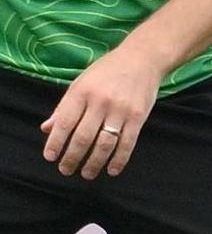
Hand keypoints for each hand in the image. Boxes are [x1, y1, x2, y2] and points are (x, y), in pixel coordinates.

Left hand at [41, 45, 164, 179]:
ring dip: (94, 162)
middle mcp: (100, 101)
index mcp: (81, 92)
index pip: (64, 122)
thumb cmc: (107, 72)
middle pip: (83, 137)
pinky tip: (111, 170)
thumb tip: (48, 129)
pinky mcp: (138, 117)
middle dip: (73, 157)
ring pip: (104, 144)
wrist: (142, 60)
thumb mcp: (80, 83)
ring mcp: (121, 110)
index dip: (56, 142)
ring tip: (87, 173)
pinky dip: (119, 160)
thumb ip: (64, 107)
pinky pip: (127, 143)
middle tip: (66, 170)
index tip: (50, 157)